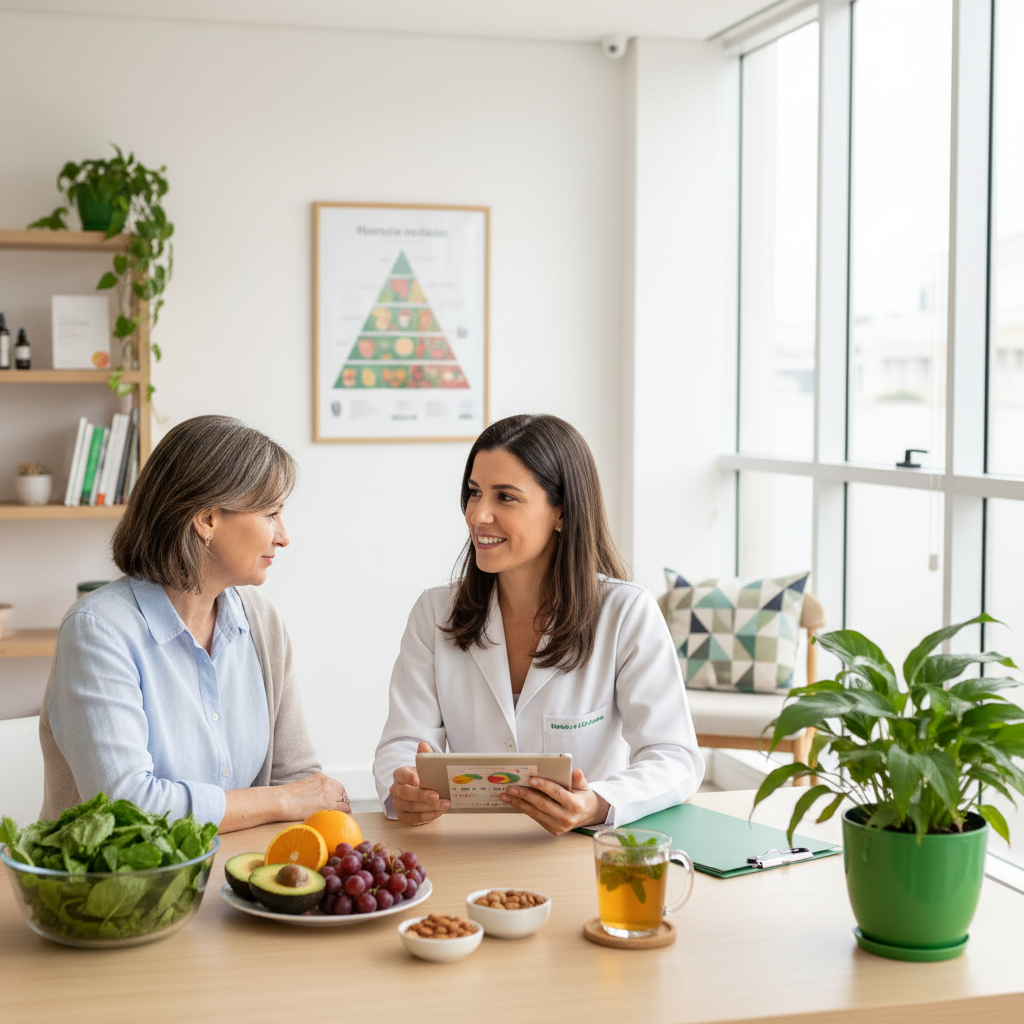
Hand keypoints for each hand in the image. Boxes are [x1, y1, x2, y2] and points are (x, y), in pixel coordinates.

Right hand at [220, 772, 349, 832]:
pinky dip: (343, 815)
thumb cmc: (286, 798)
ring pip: (344, 802)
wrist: (280, 800)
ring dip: (342, 810)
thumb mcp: (304, 789)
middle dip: (340, 803)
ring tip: (336, 818)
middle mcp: (327, 782)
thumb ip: (315, 792)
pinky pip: (343, 809)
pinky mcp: (328, 803)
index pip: (336, 788)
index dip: (337, 798)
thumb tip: (321, 802)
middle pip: (342, 794)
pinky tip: (337, 820)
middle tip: (337, 813)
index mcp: (320, 778)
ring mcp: (329, 792)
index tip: (335, 805)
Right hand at [390, 741, 449, 824]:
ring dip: (429, 807)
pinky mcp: (403, 816)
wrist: (421, 792)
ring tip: (444, 804)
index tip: (418, 780)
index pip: (400, 774)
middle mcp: (396, 790)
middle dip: (421, 795)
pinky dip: (427, 816)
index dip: (408, 777)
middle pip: (405, 793)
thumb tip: (423, 745)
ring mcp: (398, 804)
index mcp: (400, 775)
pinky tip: (438, 812)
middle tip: (436, 795)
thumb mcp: (425, 767)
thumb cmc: (424, 778)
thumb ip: (425, 756)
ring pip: (411, 807)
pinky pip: (414, 818)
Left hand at [501, 768, 609, 835]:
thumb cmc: (583, 797)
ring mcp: (559, 826)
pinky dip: (523, 809)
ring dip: (519, 803)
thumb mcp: (584, 786)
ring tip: (506, 795)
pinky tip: (514, 802)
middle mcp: (567, 818)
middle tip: (512, 787)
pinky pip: (535, 818)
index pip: (557, 794)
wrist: (587, 815)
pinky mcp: (552, 830)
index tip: (530, 779)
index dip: (543, 786)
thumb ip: (579, 779)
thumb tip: (575, 771)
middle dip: (525, 795)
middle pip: (543, 804)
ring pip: (536, 813)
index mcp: (576, 805)